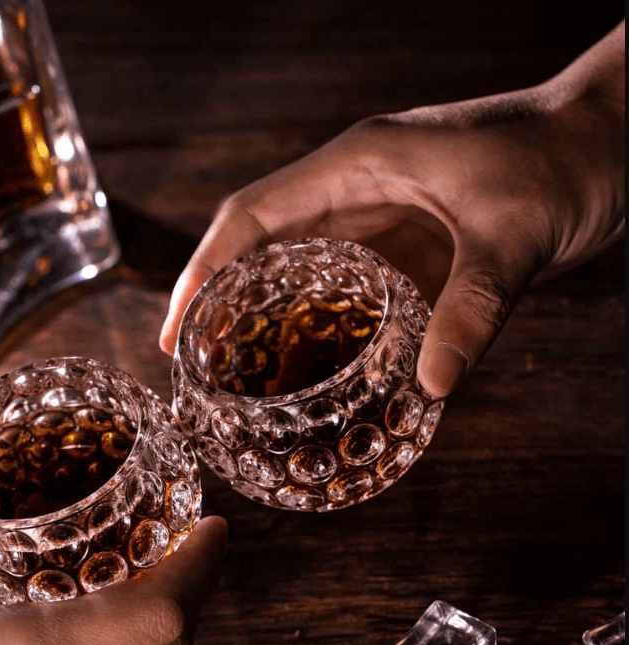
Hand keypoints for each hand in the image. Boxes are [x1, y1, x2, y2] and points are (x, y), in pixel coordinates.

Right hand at [159, 22, 624, 396]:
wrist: (612, 143)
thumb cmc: (565, 158)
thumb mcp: (516, 231)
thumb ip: (473, 305)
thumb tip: (432, 385)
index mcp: (359, 167)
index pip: (253, 214)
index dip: (205, 268)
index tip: (176, 326)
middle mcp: (358, 193)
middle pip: (261, 248)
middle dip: (220, 303)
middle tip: (193, 366)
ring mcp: (383, 224)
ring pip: (300, 274)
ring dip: (265, 322)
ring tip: (238, 380)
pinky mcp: (410, 253)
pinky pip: (349, 295)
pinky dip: (324, 332)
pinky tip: (316, 372)